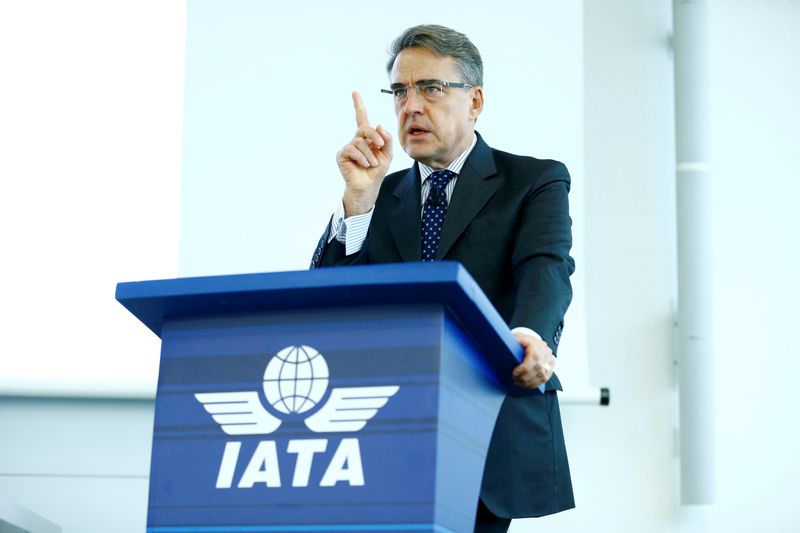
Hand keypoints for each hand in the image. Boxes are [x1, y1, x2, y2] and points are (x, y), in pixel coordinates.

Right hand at [336, 91, 392, 216]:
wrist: (368, 186)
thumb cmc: (377, 171)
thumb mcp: (387, 154)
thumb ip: (386, 140)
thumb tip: (378, 125)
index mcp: (367, 138)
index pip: (362, 118)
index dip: (358, 105)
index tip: (355, 93)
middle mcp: (356, 140)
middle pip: (364, 128)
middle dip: (374, 135)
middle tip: (380, 144)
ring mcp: (348, 147)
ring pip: (360, 142)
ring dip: (370, 154)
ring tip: (372, 164)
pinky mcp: (341, 155)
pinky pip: (352, 150)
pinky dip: (362, 158)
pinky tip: (364, 164)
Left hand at [511, 331, 554, 388]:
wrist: (530, 339)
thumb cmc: (520, 340)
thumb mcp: (515, 339)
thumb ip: (511, 344)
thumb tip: (503, 351)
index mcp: (536, 343)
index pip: (534, 358)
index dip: (524, 369)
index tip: (514, 373)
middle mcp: (545, 351)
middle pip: (539, 369)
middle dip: (526, 378)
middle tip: (515, 379)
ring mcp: (549, 358)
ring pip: (543, 375)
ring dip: (530, 382)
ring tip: (520, 382)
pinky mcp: (551, 365)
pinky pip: (545, 378)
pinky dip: (535, 383)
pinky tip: (527, 384)